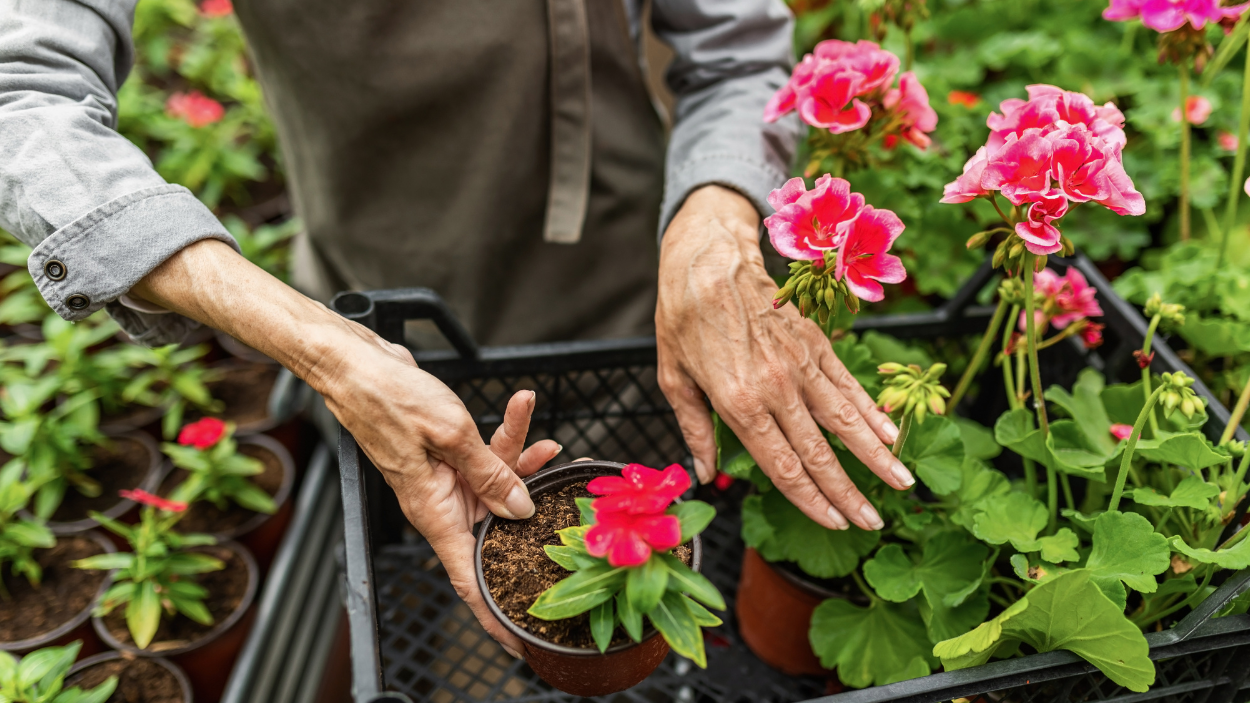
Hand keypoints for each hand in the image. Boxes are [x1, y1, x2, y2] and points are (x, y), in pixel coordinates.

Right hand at [131, 240, 559, 655]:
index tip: (519, 636)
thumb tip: (521, 510)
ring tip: (550, 444)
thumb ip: (491, 473)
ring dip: (525, 461)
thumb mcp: (451, 434)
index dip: (492, 611)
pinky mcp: (449, 452)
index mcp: (433, 512)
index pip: (467, 577)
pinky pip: (487, 453)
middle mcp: (440, 501)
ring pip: (499, 483)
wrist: (356, 362)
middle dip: (532, 515)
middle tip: (569, 510)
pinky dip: (508, 434)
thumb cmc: (387, 397)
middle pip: (496, 525)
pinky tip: (524, 408)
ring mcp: (446, 477)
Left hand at [655, 186, 911, 531]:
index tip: (835, 523)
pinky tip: (891, 433)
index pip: (782, 466)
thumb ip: (695, 430)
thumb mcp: (673, 379)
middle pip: (820, 453)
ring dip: (876, 456)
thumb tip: (705, 473)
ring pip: (846, 421)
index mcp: (739, 403)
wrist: (707, 261)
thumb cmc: (682, 321)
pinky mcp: (815, 343)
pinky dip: (872, 411)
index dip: (811, 500)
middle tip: (874, 523)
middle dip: (850, 493)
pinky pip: (848, 384)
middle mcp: (776, 388)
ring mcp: (800, 364)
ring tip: (903, 484)